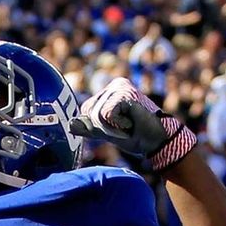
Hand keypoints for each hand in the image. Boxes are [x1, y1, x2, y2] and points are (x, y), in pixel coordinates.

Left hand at [68, 77, 196, 171]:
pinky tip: (132, 121)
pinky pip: (107, 115)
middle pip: (90, 112)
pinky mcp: (125, 94)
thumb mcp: (105, 132)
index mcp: (108, 91)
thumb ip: (87, 128)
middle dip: (104, 127)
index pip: (86, 110)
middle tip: (124, 126)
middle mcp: (114, 85)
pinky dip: (118, 124)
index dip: (97, 126)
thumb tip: (69, 125)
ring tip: (129, 124)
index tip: (116, 126)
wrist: (156, 140)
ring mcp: (120, 88)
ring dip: (112, 127)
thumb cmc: (134, 135)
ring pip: (97, 115)